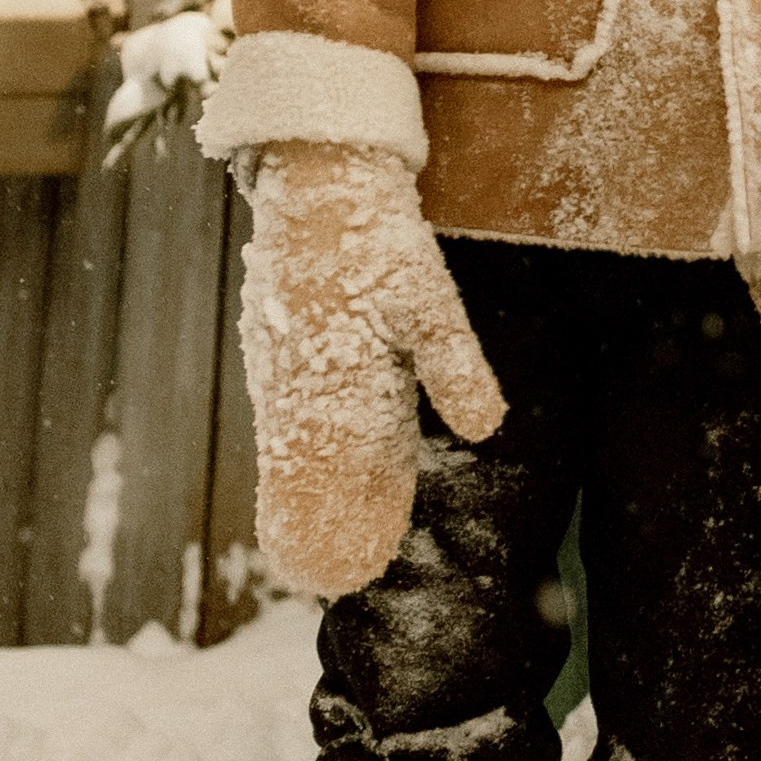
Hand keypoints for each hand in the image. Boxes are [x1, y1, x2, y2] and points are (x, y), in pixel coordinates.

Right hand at [238, 144, 504, 595]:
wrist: (317, 179)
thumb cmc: (376, 237)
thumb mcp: (429, 299)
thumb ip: (454, 366)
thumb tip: (483, 429)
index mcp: (336, 383)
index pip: (334, 479)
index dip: (343, 527)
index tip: (349, 573)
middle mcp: (299, 387)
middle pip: (304, 477)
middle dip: (319, 526)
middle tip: (333, 582)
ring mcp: (281, 369)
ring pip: (292, 448)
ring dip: (309, 494)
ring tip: (327, 546)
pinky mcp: (276, 350)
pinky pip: (287, 416)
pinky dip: (301, 451)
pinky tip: (323, 466)